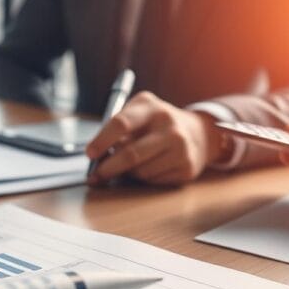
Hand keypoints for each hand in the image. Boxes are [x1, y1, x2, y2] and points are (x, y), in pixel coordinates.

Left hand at [85, 92, 224, 185]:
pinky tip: (150, 168)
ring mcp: (181, 147)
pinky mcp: (187, 167)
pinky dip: (144, 179)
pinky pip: (154, 181)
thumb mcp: (140, 113)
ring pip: (141, 172)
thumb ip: (118, 129)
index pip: (121, 124)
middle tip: (96, 176)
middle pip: (130, 154)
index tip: (90, 154)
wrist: (198, 133)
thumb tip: (96, 156)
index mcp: (151, 107)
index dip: (102, 141)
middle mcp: (169, 126)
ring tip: (130, 166)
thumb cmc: (157, 124)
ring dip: (128, 174)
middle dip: (108, 168)